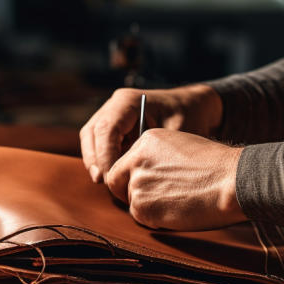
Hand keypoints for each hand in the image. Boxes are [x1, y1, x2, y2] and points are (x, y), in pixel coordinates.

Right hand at [79, 85, 222, 182]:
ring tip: (107, 182)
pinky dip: (102, 160)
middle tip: (105, 182)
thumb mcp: (178, 133)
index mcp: (128, 101)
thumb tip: (135, 176)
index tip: (112, 178)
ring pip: (90, 138)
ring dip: (95, 161)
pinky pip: (98, 143)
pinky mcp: (113, 127)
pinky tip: (113, 177)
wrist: (193, 107)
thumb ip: (155, 152)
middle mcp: (115, 105)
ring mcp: (111, 114)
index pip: (106, 128)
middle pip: (91, 132)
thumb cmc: (188, 117)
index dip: (105, 155)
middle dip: (95, 160)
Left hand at [105, 129, 245, 230]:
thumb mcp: (182, 149)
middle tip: (155, 201)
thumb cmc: (218, 167)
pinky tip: (178, 211)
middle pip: (119, 182)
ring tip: (178, 203)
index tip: (149, 186)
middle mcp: (136, 159)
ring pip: (131, 202)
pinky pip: (141, 218)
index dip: (134, 177)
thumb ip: (159, 159)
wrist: (232, 180)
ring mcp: (137, 183)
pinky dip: (156, 220)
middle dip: (131, 193)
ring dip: (149, 207)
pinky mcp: (142, 206)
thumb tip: (150, 177)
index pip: (125, 163)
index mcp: (146, 140)